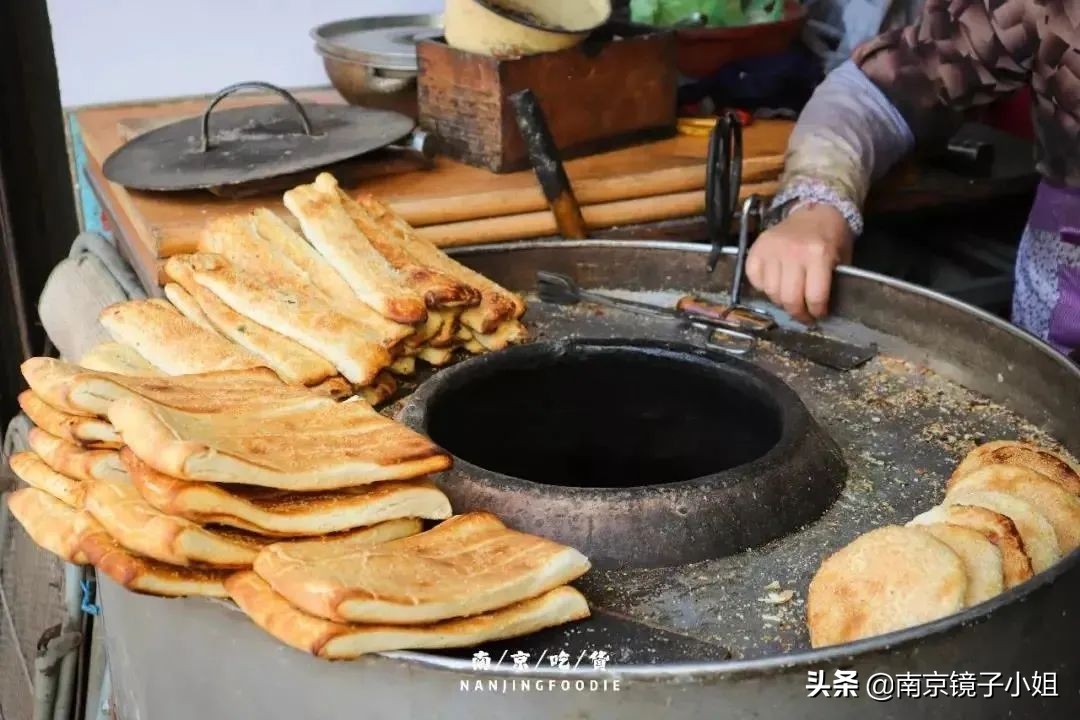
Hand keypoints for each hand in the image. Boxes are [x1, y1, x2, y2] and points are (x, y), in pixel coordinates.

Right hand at [745, 204, 854, 324]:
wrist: (816, 210)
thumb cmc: (831, 237)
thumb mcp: (842, 259)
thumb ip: (832, 283)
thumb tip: (819, 310)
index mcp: (818, 254)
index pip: (814, 296)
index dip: (816, 312)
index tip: (817, 315)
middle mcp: (793, 252)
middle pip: (789, 298)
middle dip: (797, 312)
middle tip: (802, 314)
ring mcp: (771, 250)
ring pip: (770, 292)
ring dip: (780, 301)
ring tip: (789, 298)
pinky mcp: (756, 249)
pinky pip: (754, 279)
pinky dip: (763, 287)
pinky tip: (774, 284)